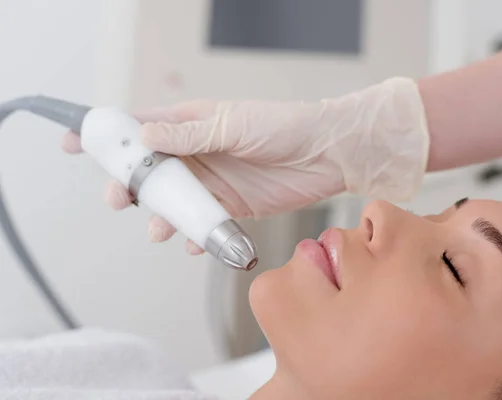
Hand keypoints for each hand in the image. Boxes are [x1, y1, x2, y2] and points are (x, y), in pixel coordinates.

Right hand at [62, 77, 428, 253]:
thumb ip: (189, 136)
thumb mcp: (232, 124)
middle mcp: (197, 154)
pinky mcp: (231, 207)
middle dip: (127, 186)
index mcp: (192, 125)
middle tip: (119, 199)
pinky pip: (203, 224)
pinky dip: (196, 237)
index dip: (107, 135)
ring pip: (172, 204)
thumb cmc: (283, 126)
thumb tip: (145, 139)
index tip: (74, 143)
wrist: (327, 154)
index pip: (140, 127)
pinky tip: (197, 244)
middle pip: (148, 172)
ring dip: (160, 218)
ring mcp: (213, 182)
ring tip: (160, 229)